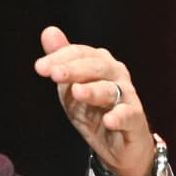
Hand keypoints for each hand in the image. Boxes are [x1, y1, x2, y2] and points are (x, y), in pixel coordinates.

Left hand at [33, 26, 154, 175]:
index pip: (80, 53)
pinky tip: (109, 120)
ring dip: (93, 90)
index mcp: (101, 64)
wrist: (117, 145)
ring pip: (111, 90)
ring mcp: (128, 97)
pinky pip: (128, 116)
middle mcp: (116, 76)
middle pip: (97, 67)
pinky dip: (120, 117)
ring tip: (77, 92)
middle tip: (55, 74)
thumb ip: (61, 60)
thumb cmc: (93, 110)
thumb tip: (49, 31)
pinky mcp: (135, 120)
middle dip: (75, 69)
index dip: (60, 57)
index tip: (40, 67)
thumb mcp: (71, 85)